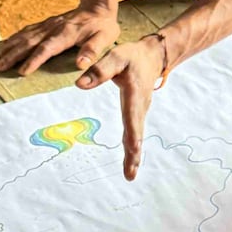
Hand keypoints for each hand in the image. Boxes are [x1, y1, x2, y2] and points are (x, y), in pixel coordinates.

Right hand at [0, 3, 119, 76]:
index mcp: (66, 34)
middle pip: (29, 42)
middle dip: (13, 55)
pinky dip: (14, 38)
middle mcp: (53, 28)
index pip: (47, 48)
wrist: (98, 6)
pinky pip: (26, 31)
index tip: (22, 71)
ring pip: (24, 36)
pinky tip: (5, 45)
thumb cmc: (103, 26)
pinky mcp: (46, 24)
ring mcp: (47, 25)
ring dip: (10, 47)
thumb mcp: (104, 38)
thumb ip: (92, 50)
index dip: (34, 60)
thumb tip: (81, 64)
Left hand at [74, 34, 164, 180]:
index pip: (132, 116)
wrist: (151, 57)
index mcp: (135, 95)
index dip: (133, 133)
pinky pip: (134, 133)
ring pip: (136, 136)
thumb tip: (79, 85)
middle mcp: (140, 108)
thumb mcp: (117, 57)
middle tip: (130, 174)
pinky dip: (133, 149)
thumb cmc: (132, 57)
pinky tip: (130, 160)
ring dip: (134, 156)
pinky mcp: (136, 114)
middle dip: (134, 155)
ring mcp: (139, 112)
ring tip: (129, 174)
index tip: (133, 149)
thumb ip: (100, 70)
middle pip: (137, 134)